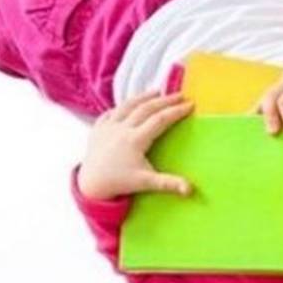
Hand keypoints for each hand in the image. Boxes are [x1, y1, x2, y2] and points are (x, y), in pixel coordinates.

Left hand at [77, 91, 193, 199]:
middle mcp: (121, 128)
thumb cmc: (121, 183)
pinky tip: (131, 104)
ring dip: (144, 97)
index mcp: (135, 140)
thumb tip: (190, 190)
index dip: (176, 111)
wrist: (91, 183)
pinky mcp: (98, 128)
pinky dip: (124, 106)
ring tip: (158, 92)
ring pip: (128, 105)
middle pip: (146, 108)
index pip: (160, 120)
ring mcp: (108, 126)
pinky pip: (112, 111)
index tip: (190, 105)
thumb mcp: (146, 183)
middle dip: (165, 100)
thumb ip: (169, 184)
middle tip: (180, 95)